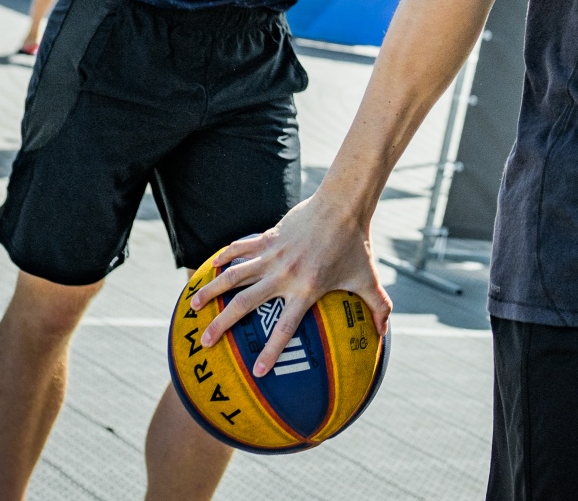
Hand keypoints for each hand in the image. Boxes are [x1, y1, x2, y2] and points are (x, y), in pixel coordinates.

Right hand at [190, 188, 389, 377]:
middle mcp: (285, 275)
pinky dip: (224, 258)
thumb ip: (378, 307)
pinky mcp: (269, 237)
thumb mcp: (368, 279)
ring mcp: (274, 255)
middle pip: (245, 305)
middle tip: (205, 342)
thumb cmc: (357, 245)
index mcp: (307, 290)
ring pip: (233, 276)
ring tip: (192, 306)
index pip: (284, 328)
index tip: (256, 372)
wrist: (343, 205)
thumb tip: (384, 334)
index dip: (271, 352)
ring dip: (211, 291)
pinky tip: (210, 268)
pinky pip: (240, 249)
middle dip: (222, 325)